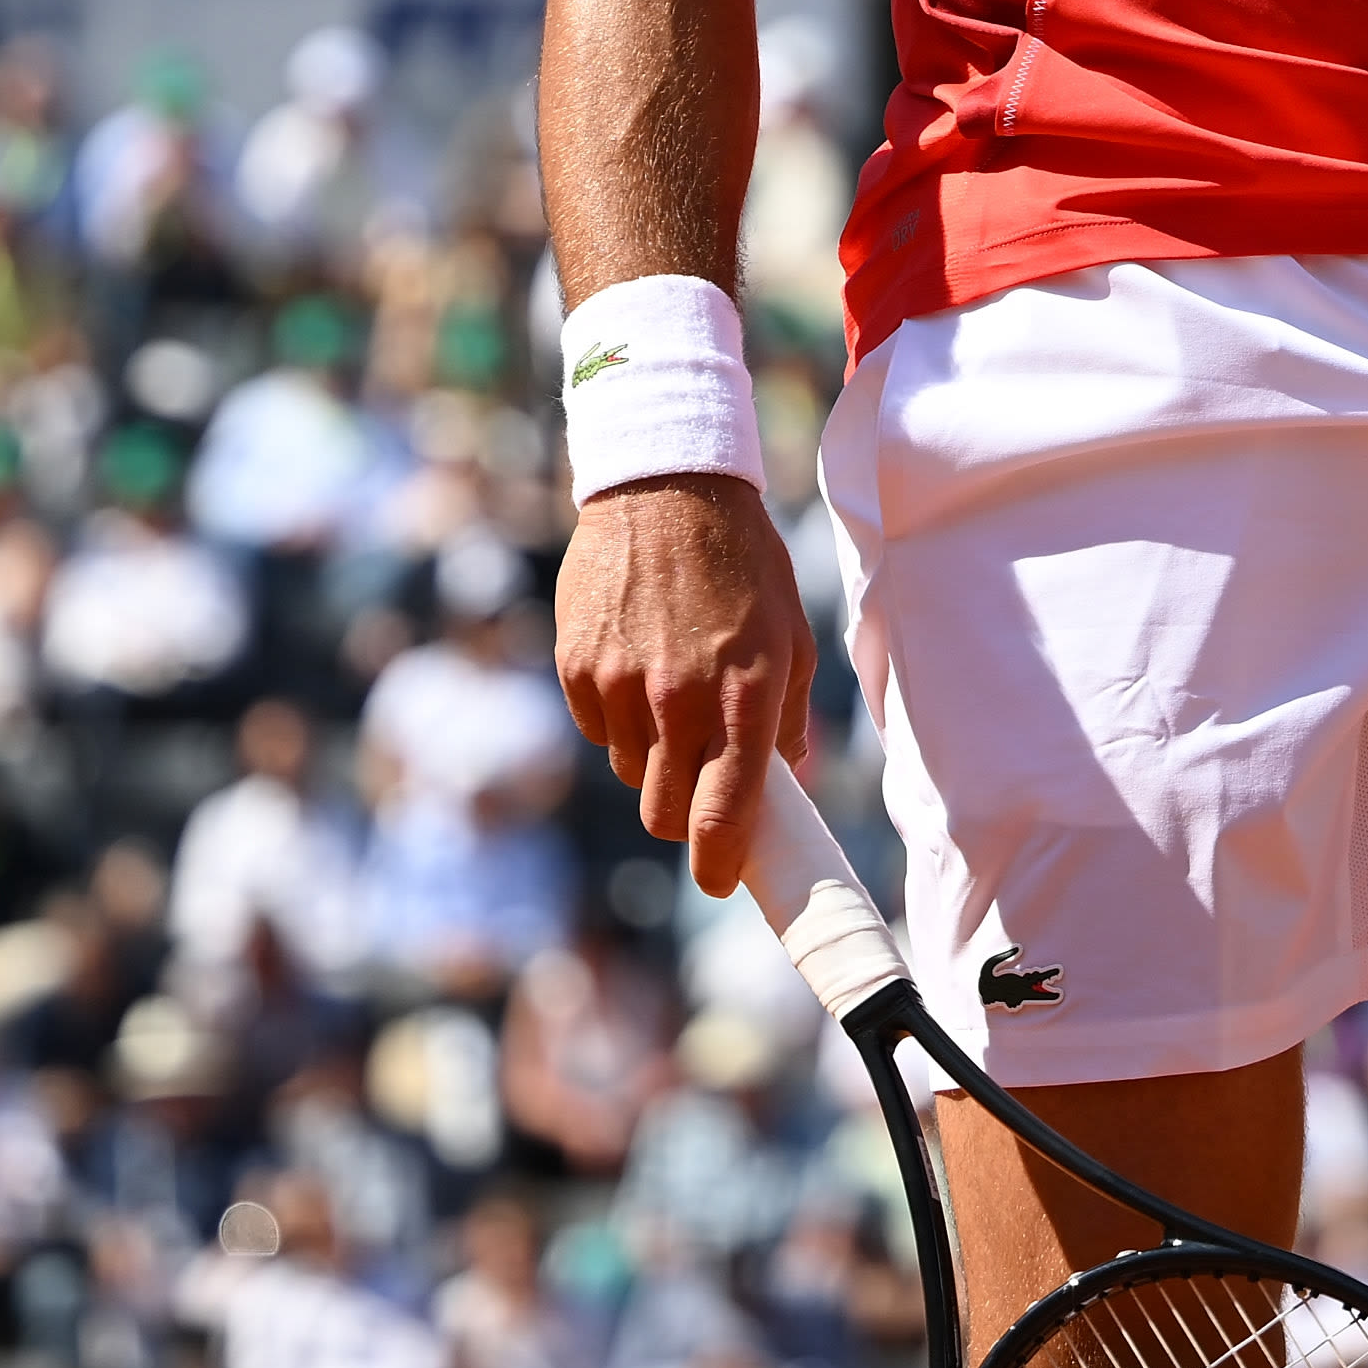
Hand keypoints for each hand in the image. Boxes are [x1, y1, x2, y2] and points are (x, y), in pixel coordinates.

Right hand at [552, 471, 816, 895]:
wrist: (666, 487)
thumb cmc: (743, 562)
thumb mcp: (790, 632)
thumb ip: (786, 713)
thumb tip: (787, 775)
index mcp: (745, 691)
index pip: (725, 810)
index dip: (720, 861)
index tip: (720, 881)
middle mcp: (680, 696)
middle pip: (665, 812)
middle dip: (684, 813)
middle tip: (699, 782)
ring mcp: (621, 683)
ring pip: (632, 772)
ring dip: (655, 757)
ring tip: (673, 695)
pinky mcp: (578, 666)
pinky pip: (599, 730)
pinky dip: (619, 719)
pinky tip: (637, 667)